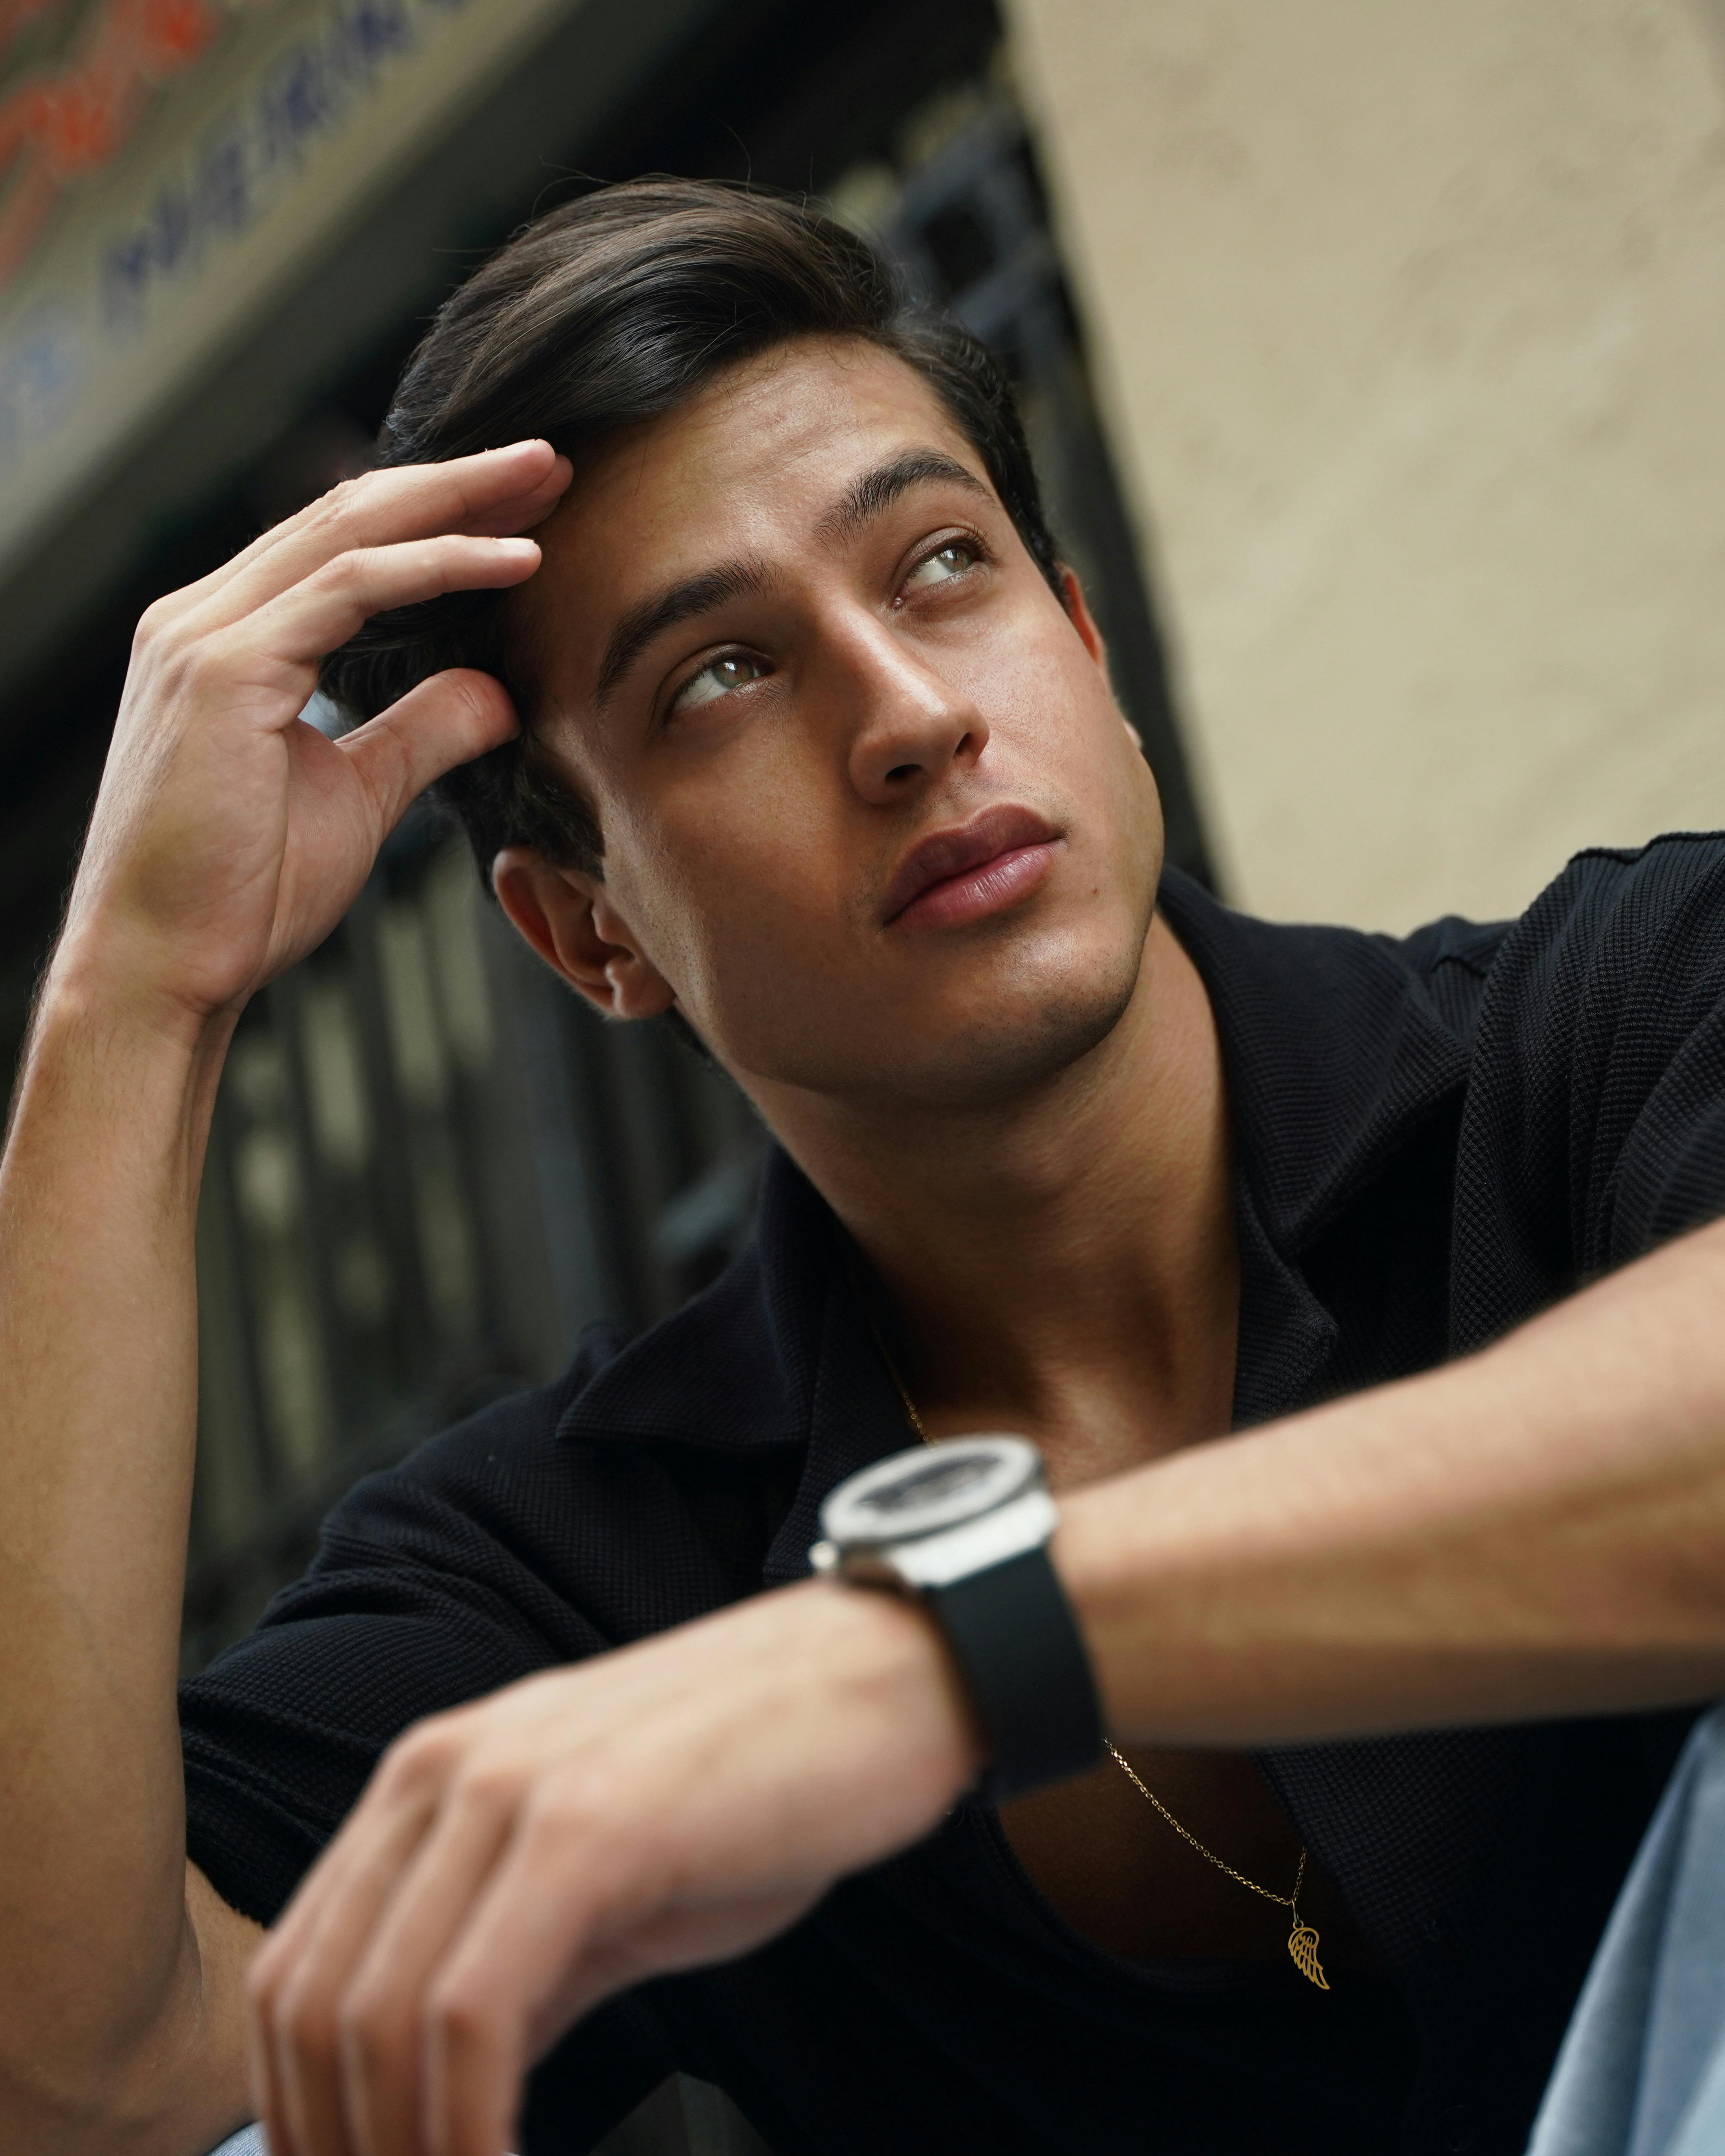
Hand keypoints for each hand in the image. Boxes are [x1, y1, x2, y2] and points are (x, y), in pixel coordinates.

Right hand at [54, 442, 570, 1035]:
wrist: (164, 967)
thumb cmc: (240, 897)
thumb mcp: (357, 797)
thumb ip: (420, 730)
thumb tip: (496, 694)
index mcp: (226, 640)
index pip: (342, 546)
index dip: (435, 515)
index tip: (523, 506)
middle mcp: (202, 619)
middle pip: (348, 515)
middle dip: (455, 483)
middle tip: (546, 461)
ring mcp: (203, 636)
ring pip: (350, 532)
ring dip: (457, 501)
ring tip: (545, 483)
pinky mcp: (223, 669)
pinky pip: (349, 590)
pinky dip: (437, 567)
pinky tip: (512, 561)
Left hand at [245, 1580, 977, 2155]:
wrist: (891, 1678)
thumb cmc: (766, 1779)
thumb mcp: (608, 1876)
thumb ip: (510, 1972)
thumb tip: (436, 2098)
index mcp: (435, 1775)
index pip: (296, 1970)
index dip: (297, 2113)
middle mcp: (446, 1769)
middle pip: (313, 2008)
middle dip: (340, 2148)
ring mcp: (512, 1791)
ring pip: (381, 2020)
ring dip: (404, 2151)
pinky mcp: (587, 1828)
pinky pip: (475, 2014)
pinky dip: (470, 2128)